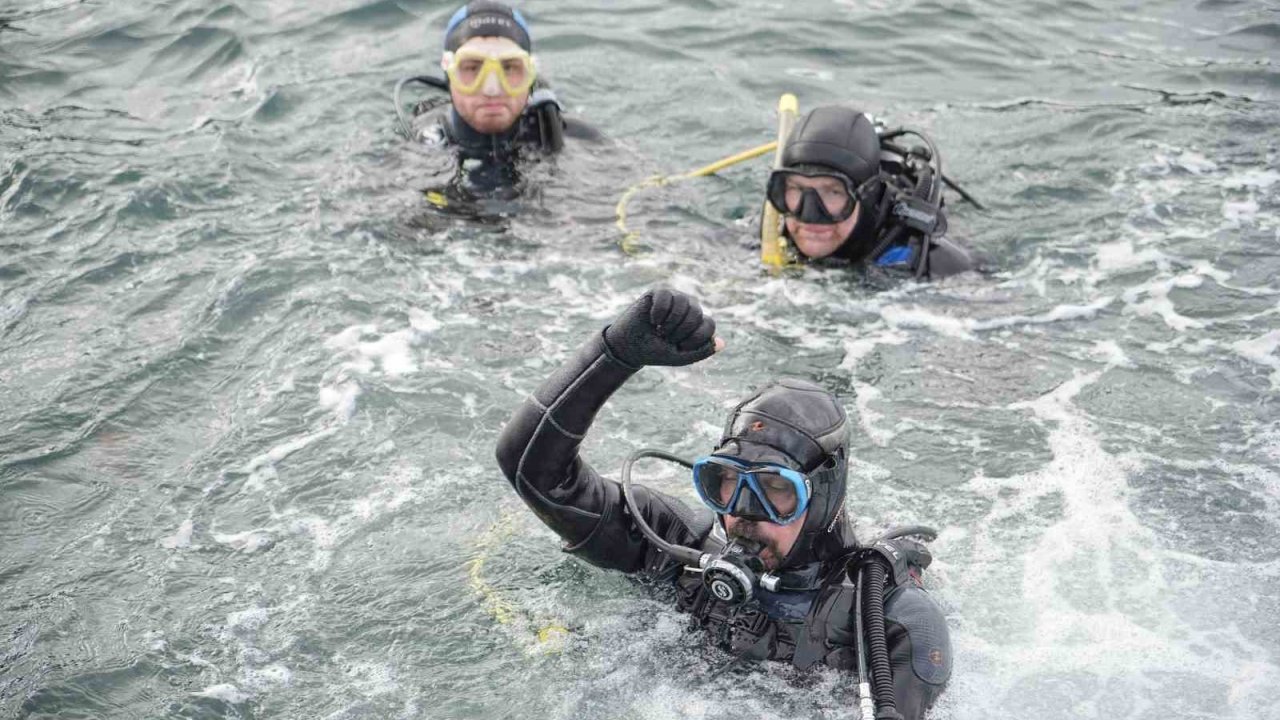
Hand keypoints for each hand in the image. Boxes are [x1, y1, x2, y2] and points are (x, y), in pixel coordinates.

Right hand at [603, 287, 722, 367]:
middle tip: (665, 337)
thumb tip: (722, 343)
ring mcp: (675, 297)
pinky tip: (652, 320)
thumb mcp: (681, 357)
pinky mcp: (659, 291)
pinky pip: (666, 297)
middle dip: (680, 331)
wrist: (630, 347)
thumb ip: (702, 351)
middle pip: (696, 314)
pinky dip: (659, 312)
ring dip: (669, 322)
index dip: (694, 339)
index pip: (709, 324)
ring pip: (683, 303)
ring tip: (659, 330)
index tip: (679, 347)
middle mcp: (689, 307)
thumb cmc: (656, 352)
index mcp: (698, 322)